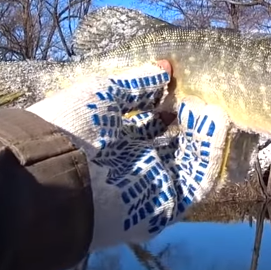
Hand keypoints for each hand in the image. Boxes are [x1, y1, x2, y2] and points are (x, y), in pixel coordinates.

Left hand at [25, 62, 230, 249]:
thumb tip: (166, 67)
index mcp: (113, 139)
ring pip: (191, 158)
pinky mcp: (167, 203)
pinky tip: (216, 120)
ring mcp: (152, 183)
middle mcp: (133, 161)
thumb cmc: (70, 128)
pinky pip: (197, 179)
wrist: (53, 174)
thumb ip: (138, 84)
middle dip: (190, 117)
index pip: (150, 120)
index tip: (183, 81)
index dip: (169, 101)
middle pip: (174, 140)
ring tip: (211, 103)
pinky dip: (210, 150)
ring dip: (204, 131)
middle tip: (202, 93)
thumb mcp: (103, 95)